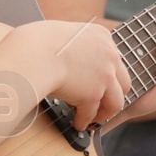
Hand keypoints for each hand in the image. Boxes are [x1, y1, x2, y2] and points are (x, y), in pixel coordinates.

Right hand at [0, 19, 128, 130]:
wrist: (34, 53)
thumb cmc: (38, 41)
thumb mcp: (65, 33)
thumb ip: (75, 45)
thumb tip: (66, 57)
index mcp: (101, 36)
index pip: (113, 59)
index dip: (107, 74)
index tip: (99, 83)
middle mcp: (109, 55)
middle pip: (122, 82)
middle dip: (112, 95)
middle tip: (102, 103)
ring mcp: (104, 75)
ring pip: (115, 102)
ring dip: (104, 112)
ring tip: (93, 118)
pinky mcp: (93, 94)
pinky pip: (91, 113)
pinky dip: (84, 120)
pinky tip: (78, 123)